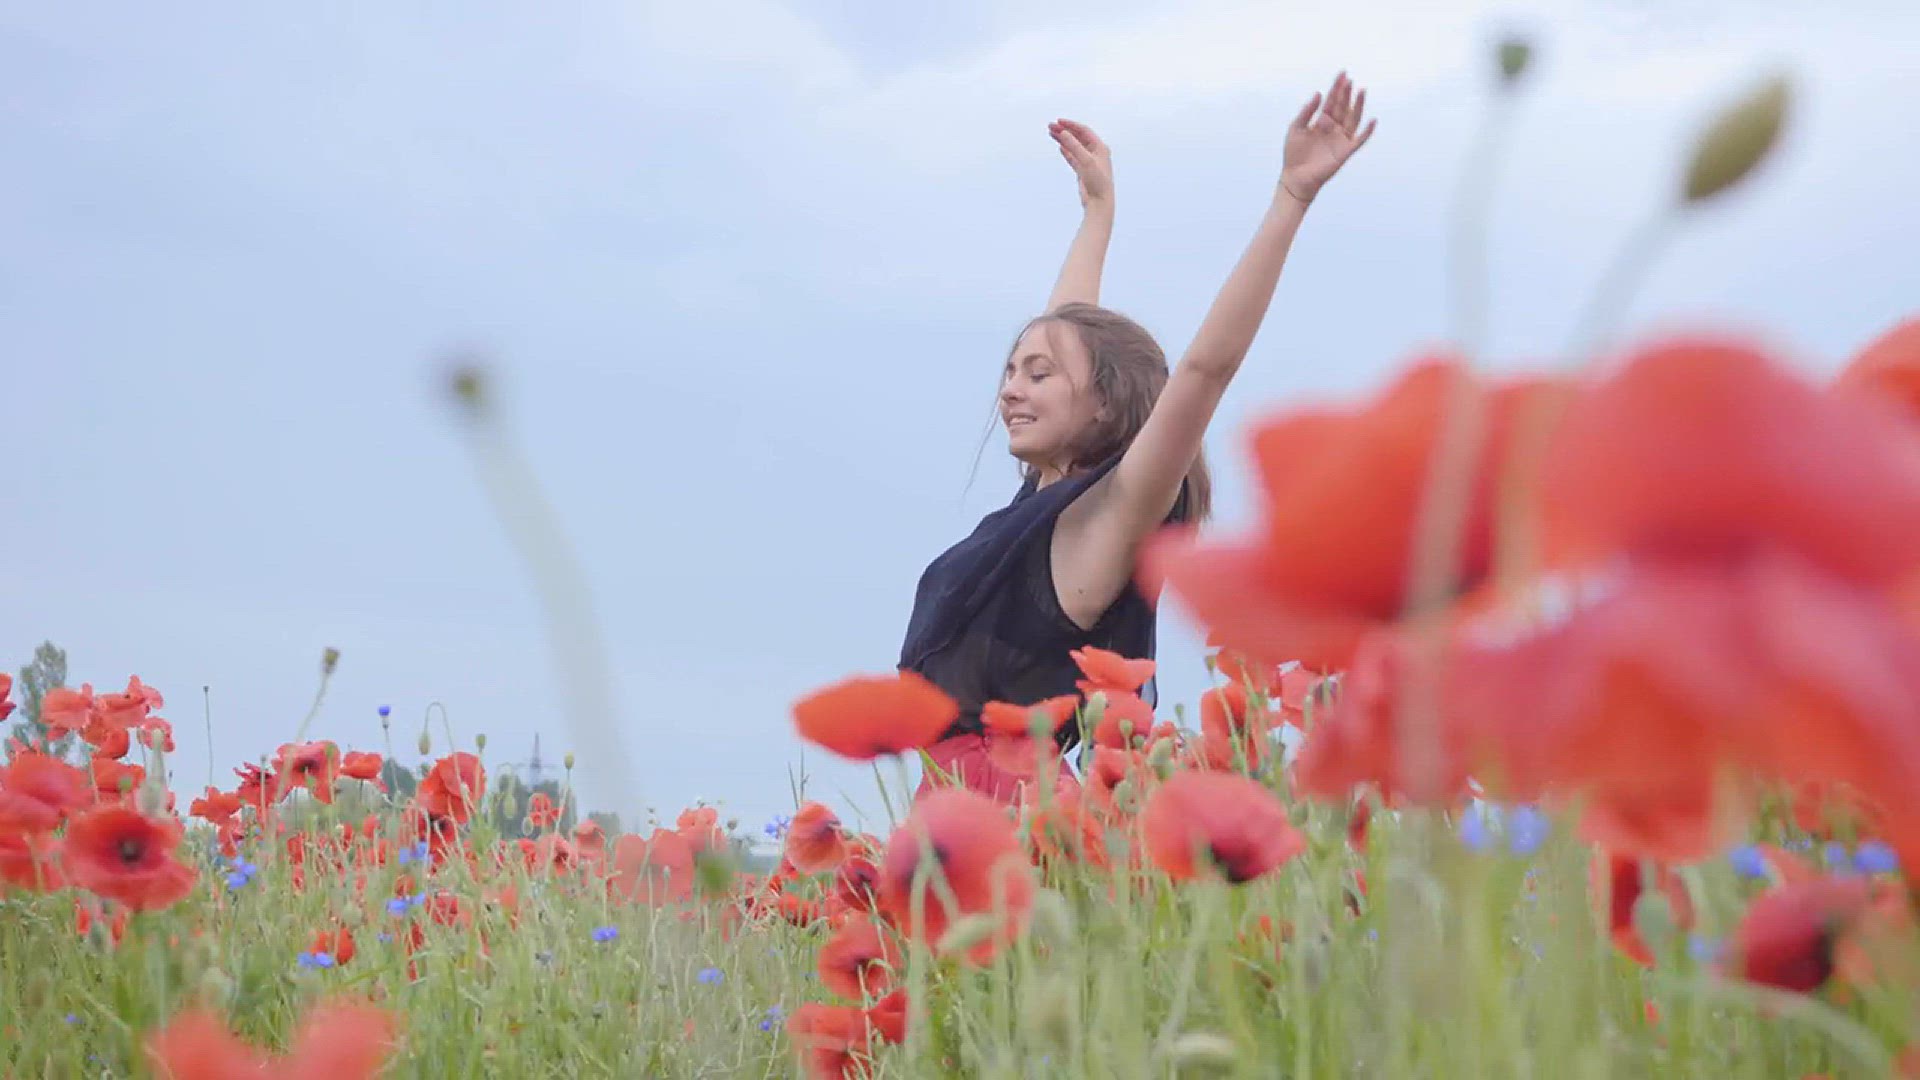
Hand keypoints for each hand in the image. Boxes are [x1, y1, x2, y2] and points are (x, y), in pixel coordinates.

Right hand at [1049, 118, 1112, 208]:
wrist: (1099, 201)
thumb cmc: (1097, 181)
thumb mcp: (1085, 160)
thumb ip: (1074, 146)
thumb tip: (1063, 133)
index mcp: (1100, 147)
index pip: (1084, 131)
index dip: (1071, 125)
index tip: (1059, 122)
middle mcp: (1095, 153)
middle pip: (1078, 137)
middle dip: (1064, 131)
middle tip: (1051, 127)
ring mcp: (1088, 161)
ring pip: (1074, 147)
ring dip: (1063, 140)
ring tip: (1052, 134)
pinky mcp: (1083, 170)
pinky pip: (1073, 157)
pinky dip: (1067, 151)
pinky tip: (1060, 147)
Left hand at [1279, 72, 1375, 205]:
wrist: (1295, 176)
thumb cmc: (1293, 153)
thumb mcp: (1296, 128)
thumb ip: (1307, 111)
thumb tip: (1319, 94)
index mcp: (1321, 121)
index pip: (1332, 100)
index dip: (1337, 87)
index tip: (1343, 73)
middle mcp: (1333, 127)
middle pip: (1343, 107)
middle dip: (1346, 93)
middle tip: (1350, 80)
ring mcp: (1340, 139)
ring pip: (1353, 119)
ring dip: (1358, 106)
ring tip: (1362, 91)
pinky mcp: (1345, 152)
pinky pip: (1359, 140)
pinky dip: (1367, 131)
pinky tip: (1372, 120)